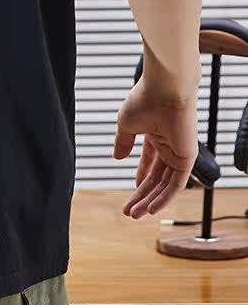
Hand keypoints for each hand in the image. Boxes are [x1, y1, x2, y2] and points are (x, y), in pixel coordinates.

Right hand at [113, 73, 198, 217]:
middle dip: (142, 196)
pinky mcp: (187, 158)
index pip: (150, 162)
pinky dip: (165, 198)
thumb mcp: (126, 124)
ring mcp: (179, 152)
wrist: (165, 89)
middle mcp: (169, 145)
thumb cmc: (144, 100)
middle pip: (156, 177)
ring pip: (165, 184)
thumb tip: (117, 158)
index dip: (141, 178)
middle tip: (128, 212)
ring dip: (150, 201)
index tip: (132, 194)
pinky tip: (152, 209)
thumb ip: (123, 142)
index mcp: (155, 134)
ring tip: (134, 214)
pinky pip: (177, 184)